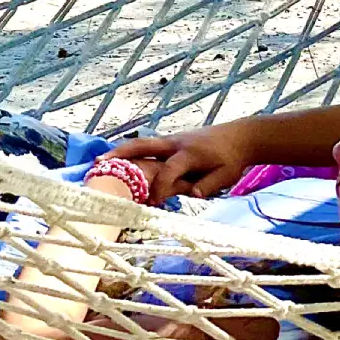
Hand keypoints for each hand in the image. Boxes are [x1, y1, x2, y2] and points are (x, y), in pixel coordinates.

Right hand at [108, 125, 258, 203]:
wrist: (240, 136)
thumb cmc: (232, 160)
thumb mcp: (226, 176)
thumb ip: (207, 185)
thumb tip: (191, 194)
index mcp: (189, 154)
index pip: (168, 171)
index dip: (160, 187)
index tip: (152, 203)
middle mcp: (175, 143)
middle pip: (143, 146)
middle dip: (121, 155)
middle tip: (100, 163)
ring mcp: (171, 140)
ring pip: (141, 144)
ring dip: (121, 152)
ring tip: (99, 163)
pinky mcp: (171, 142)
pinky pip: (148, 147)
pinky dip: (132, 152)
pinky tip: (119, 162)